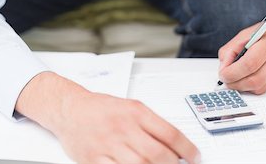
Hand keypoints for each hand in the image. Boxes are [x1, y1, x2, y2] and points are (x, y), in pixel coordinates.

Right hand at [56, 90, 199, 163]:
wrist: (70, 109)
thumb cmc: (101, 108)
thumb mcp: (130, 106)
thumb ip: (151, 123)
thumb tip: (174, 142)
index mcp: (136, 112)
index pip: (170, 133)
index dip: (187, 149)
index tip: (195, 157)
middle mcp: (124, 127)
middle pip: (157, 153)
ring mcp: (109, 145)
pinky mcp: (95, 160)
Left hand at [218, 1, 265, 93]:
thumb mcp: (247, 33)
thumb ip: (231, 49)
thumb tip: (223, 67)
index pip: (250, 63)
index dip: (232, 72)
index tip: (223, 74)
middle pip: (255, 80)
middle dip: (236, 83)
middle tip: (226, 80)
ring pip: (261, 88)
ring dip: (244, 86)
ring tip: (236, 78)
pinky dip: (255, 85)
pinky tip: (251, 76)